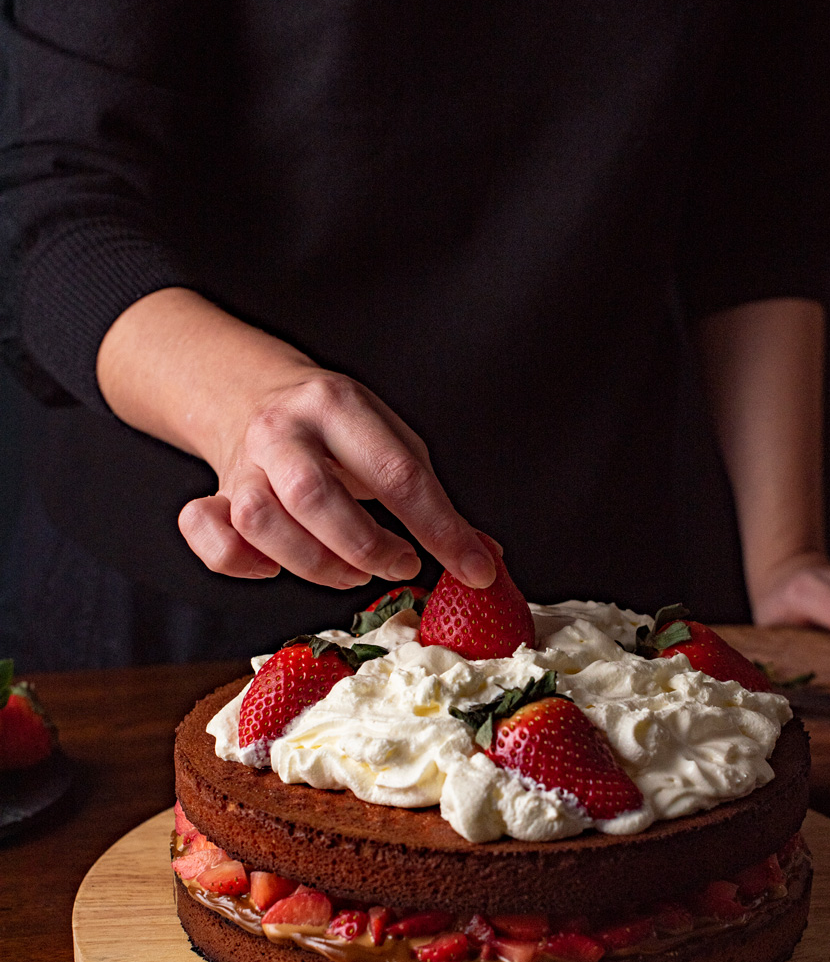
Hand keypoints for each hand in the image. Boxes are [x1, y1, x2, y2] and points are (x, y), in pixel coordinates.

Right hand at [97, 289, 496, 589]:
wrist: (246, 390)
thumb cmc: (333, 427)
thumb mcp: (388, 439)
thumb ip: (430, 497)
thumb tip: (484, 558)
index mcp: (337, 404)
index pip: (397, 472)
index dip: (440, 529)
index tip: (473, 569)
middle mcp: (282, 431)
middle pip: (313, 496)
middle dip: (367, 546)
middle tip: (399, 564)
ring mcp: (242, 465)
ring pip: (260, 520)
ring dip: (314, 562)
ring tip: (350, 570)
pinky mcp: (213, 496)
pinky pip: (212, 538)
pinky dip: (241, 563)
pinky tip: (275, 566)